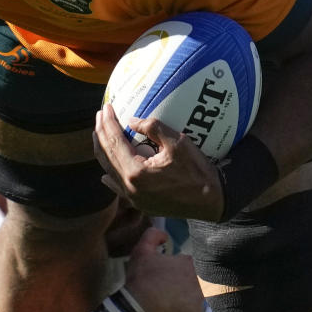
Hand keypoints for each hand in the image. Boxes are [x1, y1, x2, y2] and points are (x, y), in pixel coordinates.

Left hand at [93, 104, 223, 220]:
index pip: (114, 142)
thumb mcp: (178, 143)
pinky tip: (105, 173)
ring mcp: (133, 198)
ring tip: (101, 134)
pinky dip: (111, 175)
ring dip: (104, 151)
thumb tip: (132, 121)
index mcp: (136, 172)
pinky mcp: (140, 204)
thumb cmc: (198, 172)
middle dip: (101, 134)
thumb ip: (153, 128)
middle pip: (107, 156)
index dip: (108, 123)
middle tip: (100, 116)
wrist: (211, 202)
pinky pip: (118, 187)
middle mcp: (129, 187)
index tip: (105, 107)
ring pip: (110, 171)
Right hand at [123, 227, 202, 311]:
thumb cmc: (141, 277)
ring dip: (190, 296)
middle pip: (200, 279)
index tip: (175, 273)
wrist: (137, 307)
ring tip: (174, 298)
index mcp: (190, 263)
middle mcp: (200, 280)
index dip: (184, 267)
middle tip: (173, 286)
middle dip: (189, 282)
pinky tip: (174, 309)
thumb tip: (165, 235)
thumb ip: (154, 235)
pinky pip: (194, 311)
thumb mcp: (142, 250)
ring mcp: (200, 300)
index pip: (196, 262)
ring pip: (199, 296)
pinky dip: (186, 311)